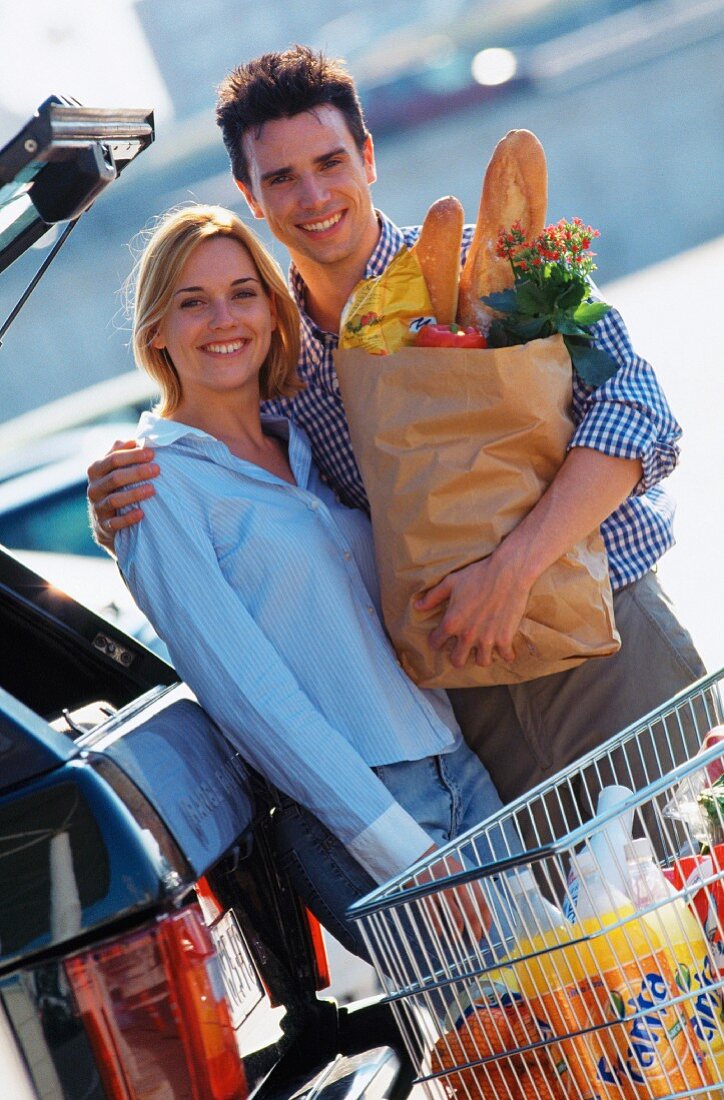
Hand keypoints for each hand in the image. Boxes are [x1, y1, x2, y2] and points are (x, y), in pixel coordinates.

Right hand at [87, 440, 158, 550]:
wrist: (105, 522)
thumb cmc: (115, 488)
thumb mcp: (115, 469)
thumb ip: (121, 453)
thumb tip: (134, 440)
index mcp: (96, 470)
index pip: (113, 459)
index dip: (133, 455)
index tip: (152, 454)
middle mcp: (94, 488)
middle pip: (115, 477)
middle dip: (137, 472)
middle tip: (157, 470)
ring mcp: (98, 507)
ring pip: (115, 499)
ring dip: (134, 493)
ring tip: (153, 489)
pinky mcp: (104, 526)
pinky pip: (114, 522)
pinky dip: (128, 518)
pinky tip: (142, 513)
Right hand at [412, 846, 490, 941]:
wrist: (421, 856)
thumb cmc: (443, 866)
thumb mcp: (460, 873)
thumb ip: (470, 889)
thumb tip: (479, 914)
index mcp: (467, 881)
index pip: (483, 906)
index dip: (486, 923)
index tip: (485, 932)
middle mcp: (457, 887)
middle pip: (472, 917)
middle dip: (475, 933)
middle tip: (474, 942)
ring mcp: (442, 893)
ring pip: (456, 922)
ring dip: (458, 935)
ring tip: (457, 940)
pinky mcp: (428, 897)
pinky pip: (436, 920)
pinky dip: (440, 931)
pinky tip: (441, 933)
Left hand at [415, 551, 529, 668]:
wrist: (507, 573)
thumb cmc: (477, 575)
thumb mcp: (451, 582)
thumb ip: (433, 597)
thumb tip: (417, 606)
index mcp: (452, 623)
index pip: (436, 642)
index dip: (436, 641)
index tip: (440, 639)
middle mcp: (467, 635)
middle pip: (458, 660)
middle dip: (458, 656)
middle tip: (462, 650)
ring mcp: (487, 639)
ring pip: (482, 662)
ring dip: (482, 656)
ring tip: (483, 649)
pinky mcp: (505, 638)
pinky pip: (506, 657)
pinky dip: (507, 654)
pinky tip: (505, 648)